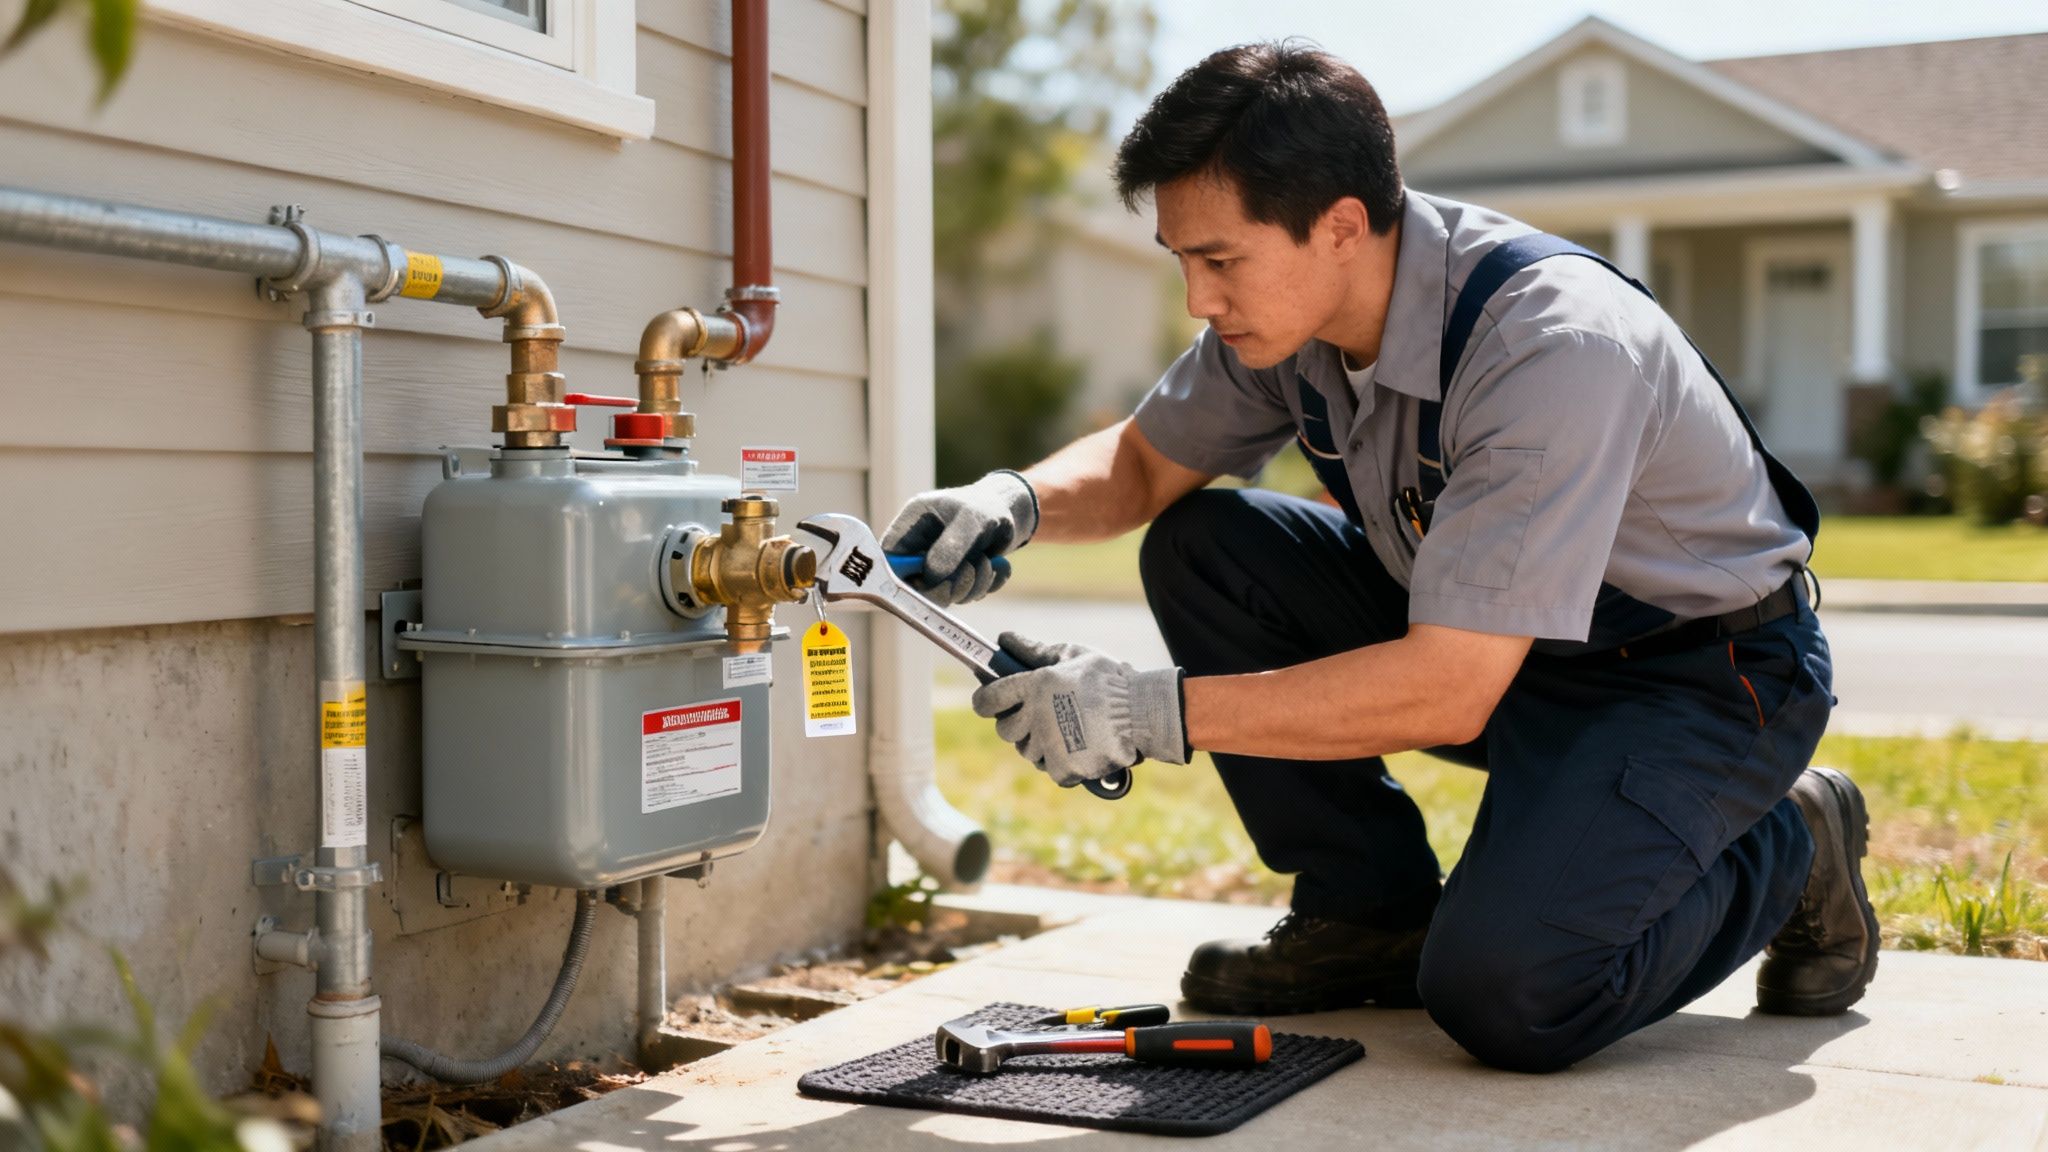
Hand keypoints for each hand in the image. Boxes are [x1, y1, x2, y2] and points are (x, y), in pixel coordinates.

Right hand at [881, 471, 1037, 605]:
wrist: (1013, 512)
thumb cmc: (987, 506)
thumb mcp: (971, 519)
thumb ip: (951, 546)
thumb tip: (931, 575)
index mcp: (911, 526)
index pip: (889, 558)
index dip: (901, 577)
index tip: (926, 583)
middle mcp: (919, 549)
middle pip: (915, 586)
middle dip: (948, 584)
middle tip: (971, 570)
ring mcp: (937, 566)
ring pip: (944, 595)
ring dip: (972, 584)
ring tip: (987, 561)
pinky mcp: (956, 579)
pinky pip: (965, 596)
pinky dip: (984, 585)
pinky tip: (994, 566)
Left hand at [971, 632, 1188, 787]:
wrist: (1142, 711)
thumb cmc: (1108, 679)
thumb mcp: (1072, 655)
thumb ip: (1035, 650)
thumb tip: (1004, 639)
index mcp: (1033, 686)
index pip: (989, 699)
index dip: (985, 701)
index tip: (988, 703)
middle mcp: (1035, 716)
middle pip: (1006, 730)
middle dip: (1016, 725)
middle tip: (1039, 718)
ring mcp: (1048, 745)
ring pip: (1028, 751)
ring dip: (1040, 744)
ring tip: (1065, 732)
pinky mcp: (1062, 768)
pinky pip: (1049, 768)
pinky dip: (1060, 763)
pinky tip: (1076, 749)